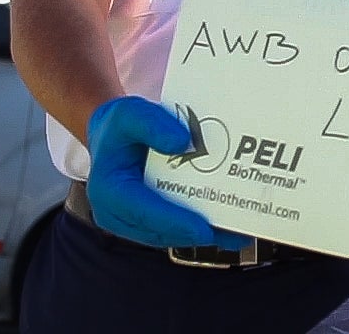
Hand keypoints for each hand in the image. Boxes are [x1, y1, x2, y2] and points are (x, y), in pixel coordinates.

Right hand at [86, 96, 253, 249]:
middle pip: (162, 230)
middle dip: (197, 233)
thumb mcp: (130, 112)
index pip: (143, 212)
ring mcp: (133, 223)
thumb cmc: (120, 126)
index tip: (203, 229)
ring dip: (205, 236)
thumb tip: (183, 143)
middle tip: (234, 234)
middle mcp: (117, 214)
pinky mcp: (149, 223)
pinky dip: (202, 230)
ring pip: (172, 235)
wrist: (112, 137)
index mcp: (108, 190)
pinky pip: (176, 230)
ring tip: (240, 235)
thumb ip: (152, 123)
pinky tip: (231, 231)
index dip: (175, 222)